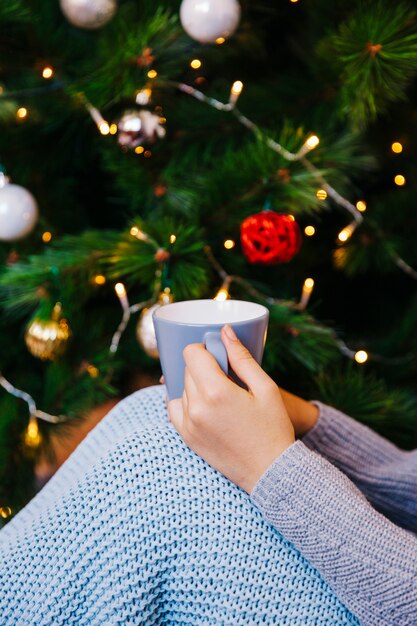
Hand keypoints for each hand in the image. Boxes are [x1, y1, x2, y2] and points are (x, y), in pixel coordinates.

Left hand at [168, 324, 294, 492]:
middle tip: (226, 377)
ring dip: (196, 385)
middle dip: (203, 367)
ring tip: (220, 396)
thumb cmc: (273, 428)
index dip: (205, 349)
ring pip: (181, 388)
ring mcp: (188, 424)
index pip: (191, 354)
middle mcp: (196, 407)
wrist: (271, 472)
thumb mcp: (265, 387)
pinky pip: (174, 408)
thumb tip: (224, 331)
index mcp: (216, 391)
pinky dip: (185, 401)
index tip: (219, 356)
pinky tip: (204, 405)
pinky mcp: (186, 437)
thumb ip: (241, 357)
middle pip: (186, 370)